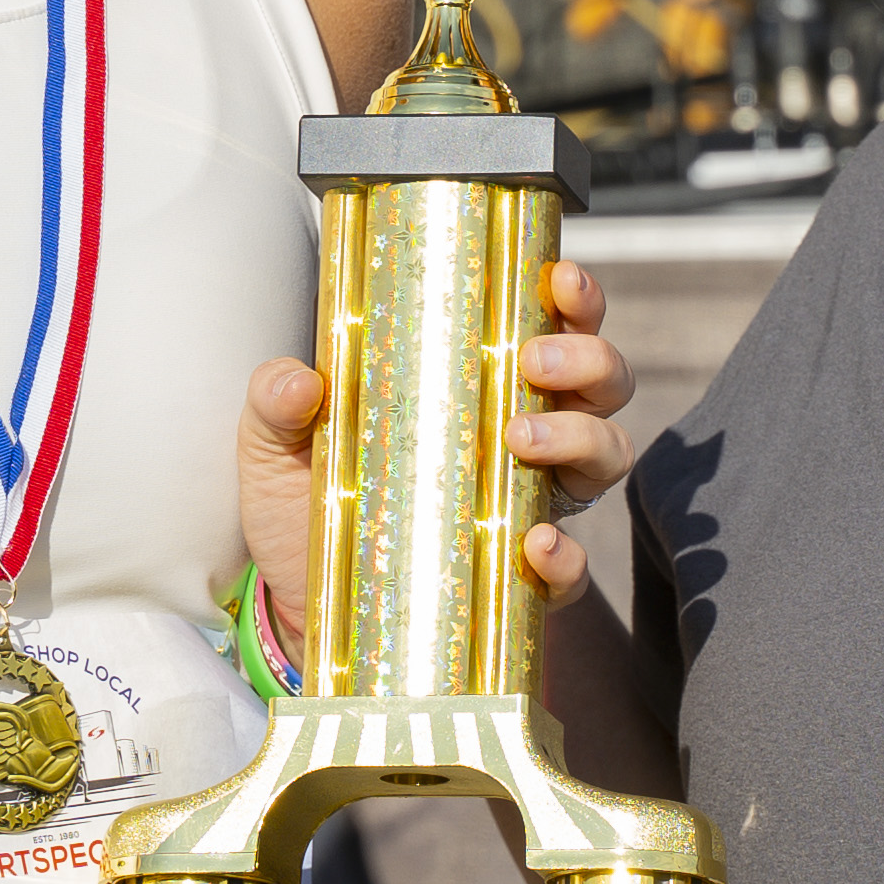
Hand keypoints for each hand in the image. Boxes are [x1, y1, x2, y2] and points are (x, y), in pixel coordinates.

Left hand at [237, 260, 637, 619]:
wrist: (300, 604)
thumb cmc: (304, 505)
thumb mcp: (274, 446)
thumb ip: (274, 402)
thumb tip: (299, 382)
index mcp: (479, 385)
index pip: (553, 327)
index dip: (576, 299)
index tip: (560, 280)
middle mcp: (524, 438)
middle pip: (603, 381)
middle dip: (587, 358)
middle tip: (532, 360)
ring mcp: (531, 506)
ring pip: (608, 455)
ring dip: (582, 435)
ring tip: (523, 437)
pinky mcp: (524, 582)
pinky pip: (575, 570)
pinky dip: (567, 555)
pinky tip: (535, 542)